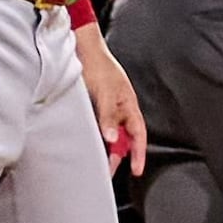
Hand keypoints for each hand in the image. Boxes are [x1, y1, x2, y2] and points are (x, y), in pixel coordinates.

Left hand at [75, 25, 146, 175]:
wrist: (83, 50)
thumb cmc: (99, 67)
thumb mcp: (105, 93)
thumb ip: (108, 116)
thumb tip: (111, 139)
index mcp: (129, 106)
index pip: (138, 136)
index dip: (139, 154)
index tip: (137, 171)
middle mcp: (120, 110)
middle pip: (123, 139)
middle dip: (118, 156)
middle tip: (108, 172)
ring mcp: (107, 109)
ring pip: (109, 134)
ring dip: (105, 147)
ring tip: (96, 162)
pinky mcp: (94, 107)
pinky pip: (97, 127)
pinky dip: (94, 137)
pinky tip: (87, 144)